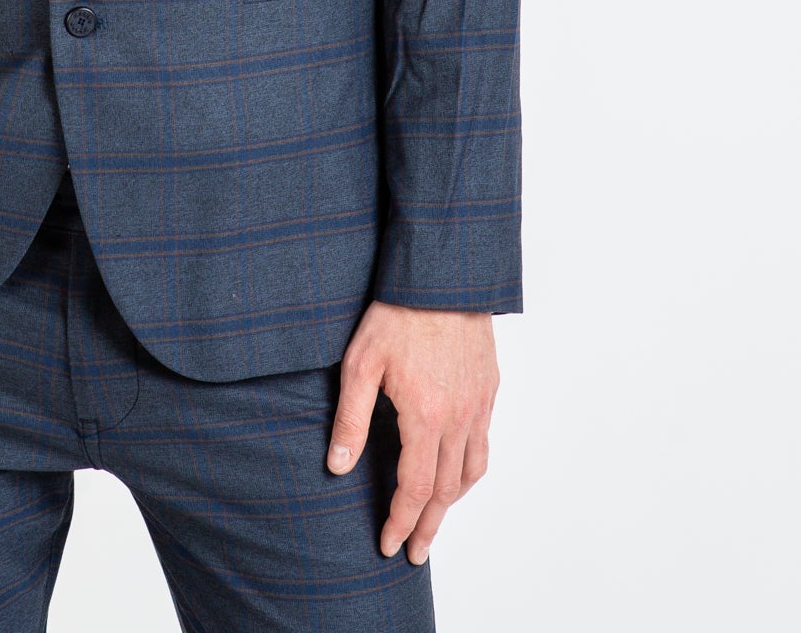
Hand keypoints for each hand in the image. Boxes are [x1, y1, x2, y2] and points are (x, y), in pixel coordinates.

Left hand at [328, 300, 497, 563]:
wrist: (441, 276)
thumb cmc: (396, 314)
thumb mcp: (361, 363)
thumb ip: (350, 418)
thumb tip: (339, 467)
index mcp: (426, 415)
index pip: (416, 488)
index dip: (401, 520)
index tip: (389, 544)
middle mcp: (459, 417)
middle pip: (447, 490)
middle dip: (427, 525)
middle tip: (413, 550)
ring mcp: (479, 403)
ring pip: (471, 471)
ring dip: (453, 502)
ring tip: (433, 518)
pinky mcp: (488, 388)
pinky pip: (483, 443)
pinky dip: (470, 469)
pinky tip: (456, 471)